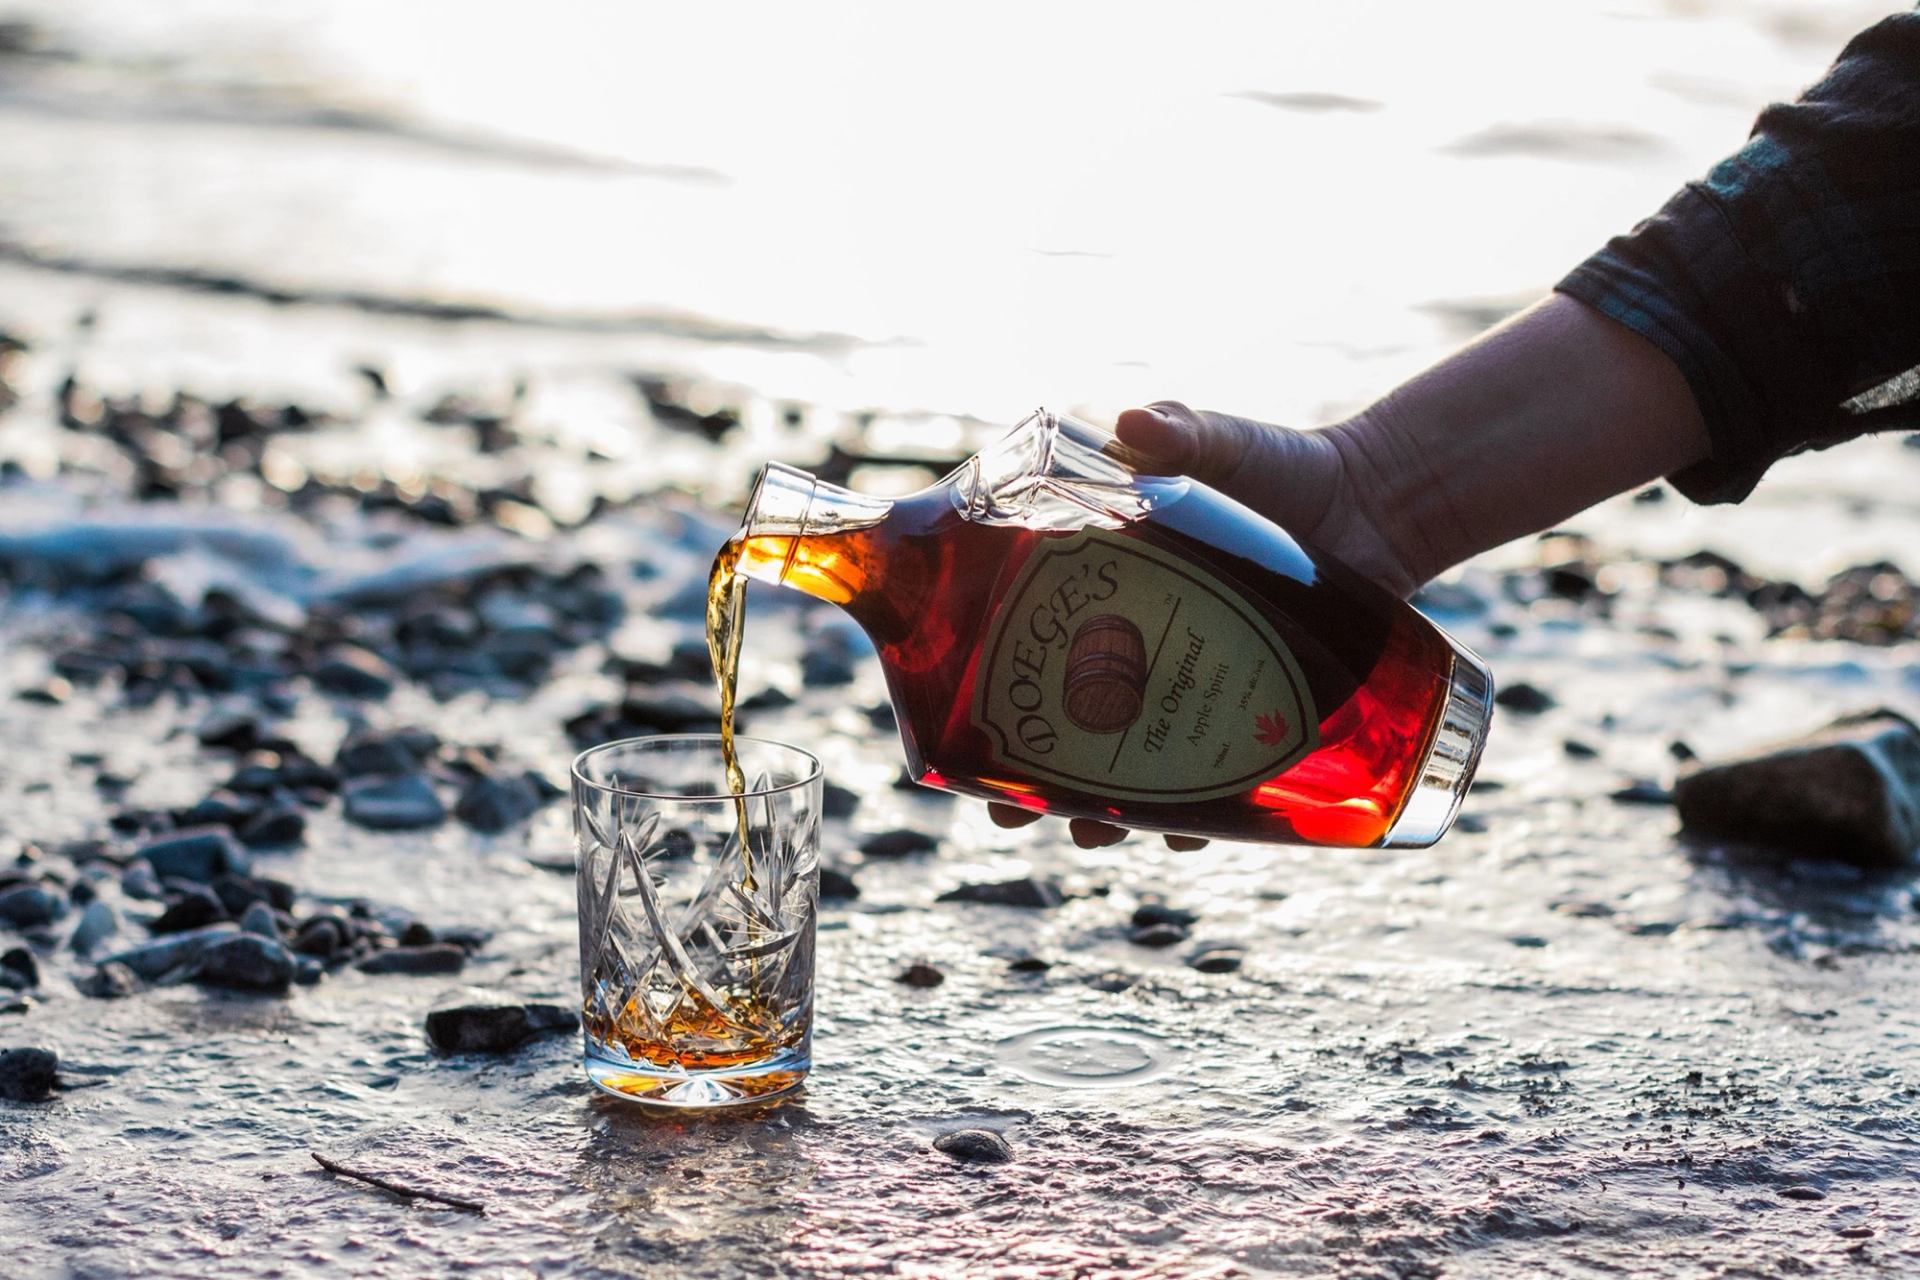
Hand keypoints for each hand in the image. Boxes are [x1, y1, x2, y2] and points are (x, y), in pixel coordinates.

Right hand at [988, 398, 1417, 848]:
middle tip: (1007, 813)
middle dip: (1025, 775)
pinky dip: (1193, 817)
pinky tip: (1182, 837)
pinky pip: (1204, 777)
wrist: (1378, 508)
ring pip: (1122, 762)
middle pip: (1055, 719)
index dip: (976, 675)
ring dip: (1100, 809)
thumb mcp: (1222, 445)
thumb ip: (1179, 433)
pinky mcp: (1238, 713)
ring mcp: (1180, 686)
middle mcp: (1127, 643)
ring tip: (1092, 834)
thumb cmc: (1283, 467)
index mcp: (1095, 579)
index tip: (955, 713)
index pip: (1013, 630)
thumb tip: (1134, 422)